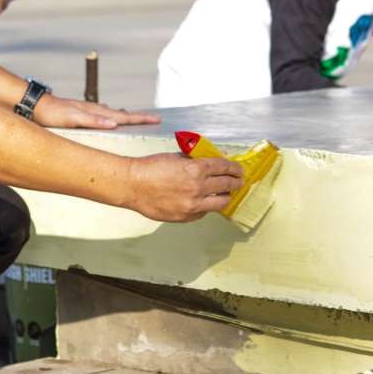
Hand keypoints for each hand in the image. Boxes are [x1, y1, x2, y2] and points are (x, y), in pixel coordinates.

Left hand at [33, 93, 159, 129]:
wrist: (37, 106)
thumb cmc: (54, 114)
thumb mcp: (74, 118)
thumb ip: (94, 120)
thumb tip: (114, 122)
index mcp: (97, 112)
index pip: (124, 116)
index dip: (140, 119)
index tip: (157, 119)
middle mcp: (95, 110)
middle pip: (122, 114)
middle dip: (138, 118)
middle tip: (154, 119)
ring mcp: (89, 111)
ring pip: (112, 114)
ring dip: (125, 117)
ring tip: (135, 119)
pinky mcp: (81, 113)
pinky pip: (102, 116)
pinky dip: (111, 117)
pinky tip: (109, 120)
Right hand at [123, 153, 243, 221]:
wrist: (133, 185)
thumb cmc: (150, 168)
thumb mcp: (176, 157)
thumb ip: (194, 160)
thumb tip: (209, 162)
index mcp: (196, 169)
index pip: (224, 167)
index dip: (234, 168)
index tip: (238, 169)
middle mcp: (198, 187)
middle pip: (227, 185)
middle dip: (236, 181)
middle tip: (239, 180)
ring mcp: (193, 204)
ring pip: (221, 202)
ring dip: (226, 196)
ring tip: (226, 193)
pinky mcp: (186, 216)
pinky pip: (204, 212)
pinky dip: (207, 206)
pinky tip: (205, 201)